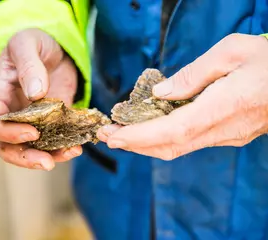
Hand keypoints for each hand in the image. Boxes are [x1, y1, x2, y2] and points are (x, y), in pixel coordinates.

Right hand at [0, 29, 81, 169]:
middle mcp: (13, 113)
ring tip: (71, 152)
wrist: (54, 48)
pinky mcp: (53, 122)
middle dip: (26, 158)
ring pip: (32, 149)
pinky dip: (65, 147)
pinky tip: (78, 145)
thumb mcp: (27, 44)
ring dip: (50, 156)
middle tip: (47, 162)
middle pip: (8, 147)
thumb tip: (35, 94)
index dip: (8, 133)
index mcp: (0, 96)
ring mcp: (33, 120)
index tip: (32, 131)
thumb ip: (29, 66)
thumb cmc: (33, 42)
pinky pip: (54, 141)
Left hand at [98, 33, 267, 159]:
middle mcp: (222, 129)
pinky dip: (162, 140)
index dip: (139, 136)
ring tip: (120, 135)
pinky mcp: (227, 136)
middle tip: (106, 135)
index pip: (171, 131)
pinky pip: (188, 143)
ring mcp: (225, 137)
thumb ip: (193, 75)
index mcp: (222, 107)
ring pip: (177, 148)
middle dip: (134, 143)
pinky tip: (148, 131)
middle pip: (169, 146)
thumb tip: (160, 93)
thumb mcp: (232, 52)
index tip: (113, 135)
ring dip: (145, 144)